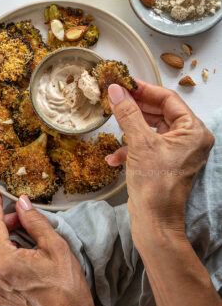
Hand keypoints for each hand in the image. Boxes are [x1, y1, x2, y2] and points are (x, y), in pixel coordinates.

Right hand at [105, 80, 213, 250]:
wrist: (154, 222)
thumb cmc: (155, 185)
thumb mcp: (140, 143)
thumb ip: (128, 113)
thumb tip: (117, 90)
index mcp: (193, 131)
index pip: (168, 99)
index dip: (144, 89)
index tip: (124, 83)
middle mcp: (189, 140)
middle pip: (159, 112)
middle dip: (134, 108)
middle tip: (114, 98)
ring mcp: (177, 153)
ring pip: (151, 129)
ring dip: (130, 129)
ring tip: (112, 124)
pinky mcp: (164, 164)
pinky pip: (147, 146)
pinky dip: (130, 149)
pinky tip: (114, 157)